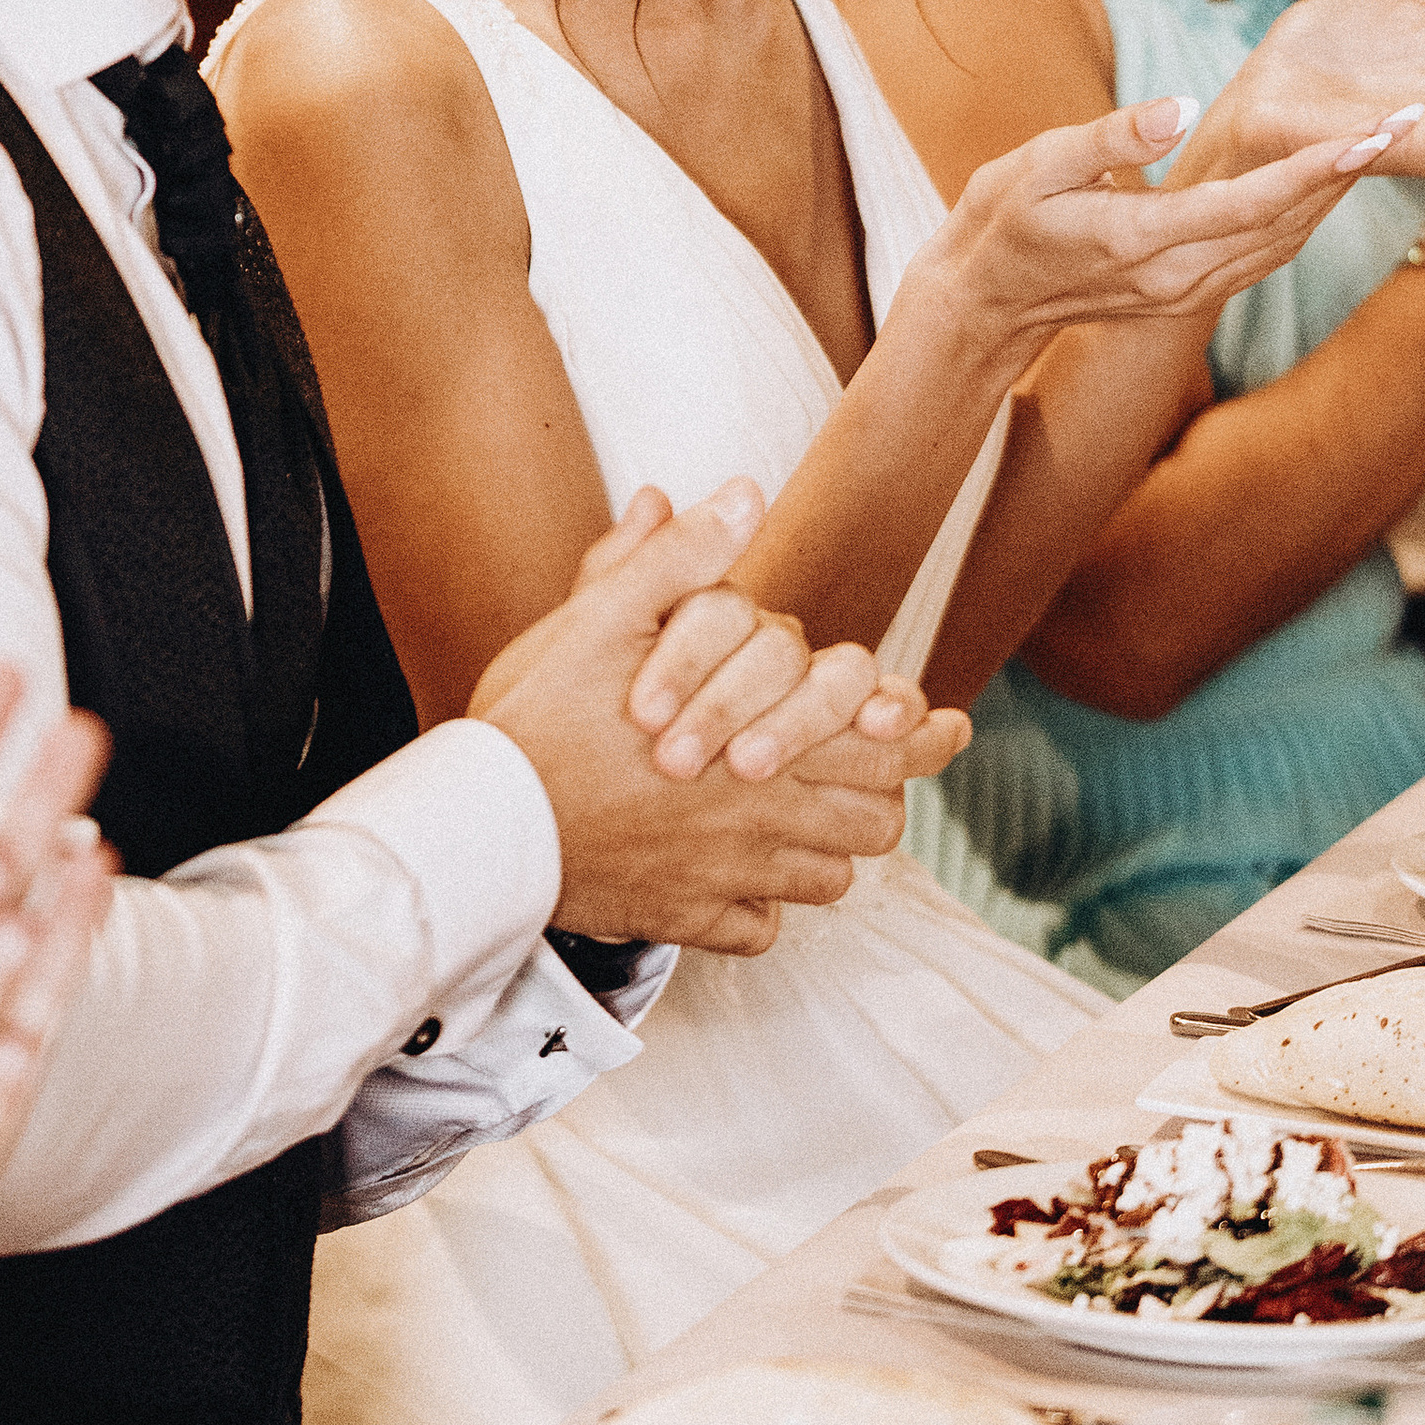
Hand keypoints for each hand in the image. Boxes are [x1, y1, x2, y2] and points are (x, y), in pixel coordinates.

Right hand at [469, 484, 957, 951]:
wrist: (479, 826)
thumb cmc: (537, 718)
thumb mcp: (601, 616)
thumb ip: (679, 559)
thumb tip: (740, 495)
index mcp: (760, 739)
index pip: (883, 742)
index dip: (926, 732)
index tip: (946, 725)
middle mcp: (761, 818)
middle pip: (873, 820)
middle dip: (884, 791)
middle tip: (877, 771)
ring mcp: (726, 877)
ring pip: (827, 880)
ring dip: (830, 848)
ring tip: (812, 820)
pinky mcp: (685, 920)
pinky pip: (759, 930)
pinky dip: (763, 909)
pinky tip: (742, 883)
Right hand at [921, 95, 1418, 359]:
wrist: (980, 306)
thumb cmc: (998, 222)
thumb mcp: (1035, 165)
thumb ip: (1110, 138)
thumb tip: (1177, 110)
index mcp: (1142, 239)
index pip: (1250, 201)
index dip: (1316, 166)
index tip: (1374, 132)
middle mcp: (1174, 275)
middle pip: (1284, 224)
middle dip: (1347, 173)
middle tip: (1406, 119)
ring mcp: (1182, 292)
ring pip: (1281, 244)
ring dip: (1334, 197)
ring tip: (1383, 142)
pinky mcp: (1183, 293)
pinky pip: (1261, 255)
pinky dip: (1302, 217)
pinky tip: (1325, 183)